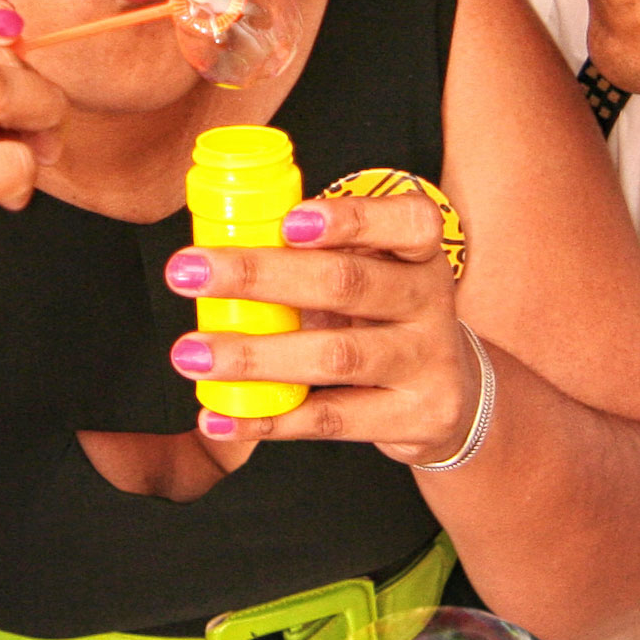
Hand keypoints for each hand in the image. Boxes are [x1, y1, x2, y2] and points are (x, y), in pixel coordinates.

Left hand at [163, 192, 478, 464]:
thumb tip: (220, 248)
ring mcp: (428, 362)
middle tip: (189, 272)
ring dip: (255, 355)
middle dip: (261, 276)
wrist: (450, 397)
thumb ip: (316, 257)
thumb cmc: (385, 320)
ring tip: (192, 354)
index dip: (350, 219)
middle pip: (348, 283)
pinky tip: (220, 415)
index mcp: (419, 254)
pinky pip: (332, 420)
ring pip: (336, 357)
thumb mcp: (370, 276)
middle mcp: (431, 302)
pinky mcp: (416, 419)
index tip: (288, 221)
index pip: (408, 222)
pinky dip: (269, 418)